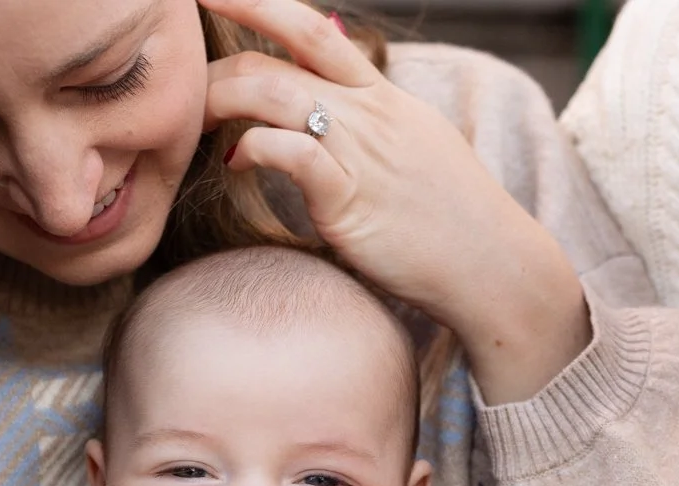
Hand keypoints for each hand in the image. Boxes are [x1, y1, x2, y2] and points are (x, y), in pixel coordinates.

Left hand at [201, 0, 590, 402]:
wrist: (493, 265)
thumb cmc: (451, 218)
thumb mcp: (415, 147)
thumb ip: (371, 121)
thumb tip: (329, 100)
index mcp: (383, 98)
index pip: (313, 30)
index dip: (256, 2)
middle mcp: (369, 114)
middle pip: (280, 58)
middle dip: (220, 63)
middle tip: (185, 84)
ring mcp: (360, 153)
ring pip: (276, 95)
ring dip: (224, 101)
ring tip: (200, 122)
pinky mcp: (350, 199)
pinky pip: (292, 153)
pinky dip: (255, 147)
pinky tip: (238, 162)